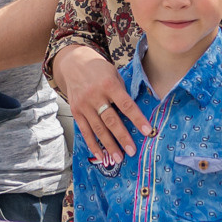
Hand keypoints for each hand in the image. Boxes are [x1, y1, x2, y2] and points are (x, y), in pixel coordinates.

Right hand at [53, 42, 148, 168]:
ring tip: (118, 158)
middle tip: (132, 151)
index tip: (148, 131)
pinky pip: (85, 131)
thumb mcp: (113, 74)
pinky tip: (101, 155)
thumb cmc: (99, 69)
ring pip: (98, 129)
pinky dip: (93, 144)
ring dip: (109, 145)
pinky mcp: (75, 111)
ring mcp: (84, 105)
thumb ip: (121, 92)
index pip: (126, 105)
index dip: (137, 119)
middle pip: (111, 120)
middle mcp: (95, 96)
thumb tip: (133, 113)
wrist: (73, 63)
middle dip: (122, 137)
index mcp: (108, 84)